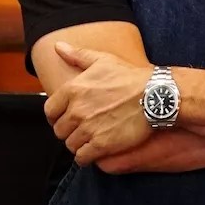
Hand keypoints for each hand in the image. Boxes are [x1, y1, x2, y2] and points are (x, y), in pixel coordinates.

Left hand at [43, 42, 153, 166]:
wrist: (154, 95)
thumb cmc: (130, 77)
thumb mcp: (102, 60)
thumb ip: (77, 55)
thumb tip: (58, 47)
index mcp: (73, 90)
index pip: (50, 111)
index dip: (57, 116)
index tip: (66, 117)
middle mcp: (77, 110)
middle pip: (59, 130)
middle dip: (69, 130)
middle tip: (82, 129)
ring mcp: (89, 128)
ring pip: (70, 145)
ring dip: (78, 144)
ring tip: (90, 139)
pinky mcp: (101, 144)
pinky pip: (82, 157)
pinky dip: (86, 156)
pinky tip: (95, 150)